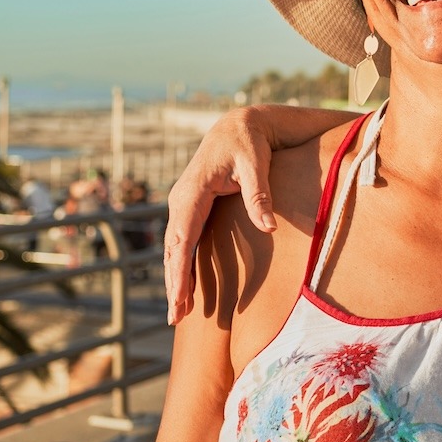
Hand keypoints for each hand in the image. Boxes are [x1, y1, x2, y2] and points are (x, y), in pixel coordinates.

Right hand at [163, 108, 275, 323]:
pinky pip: (184, 241)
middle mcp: (181, 200)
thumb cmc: (249, 143)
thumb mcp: (255, 165)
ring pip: (176, 248)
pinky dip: (183, 264)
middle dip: (174, 284)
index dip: (180, 271)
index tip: (180, 298)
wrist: (239, 124)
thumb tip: (268, 227)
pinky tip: (186, 286)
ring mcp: (184, 204)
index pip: (182, 239)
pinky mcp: (193, 207)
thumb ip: (259, 195)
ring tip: (179, 311)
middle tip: (176, 316)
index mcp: (192, 193)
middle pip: (174, 250)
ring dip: (176, 278)